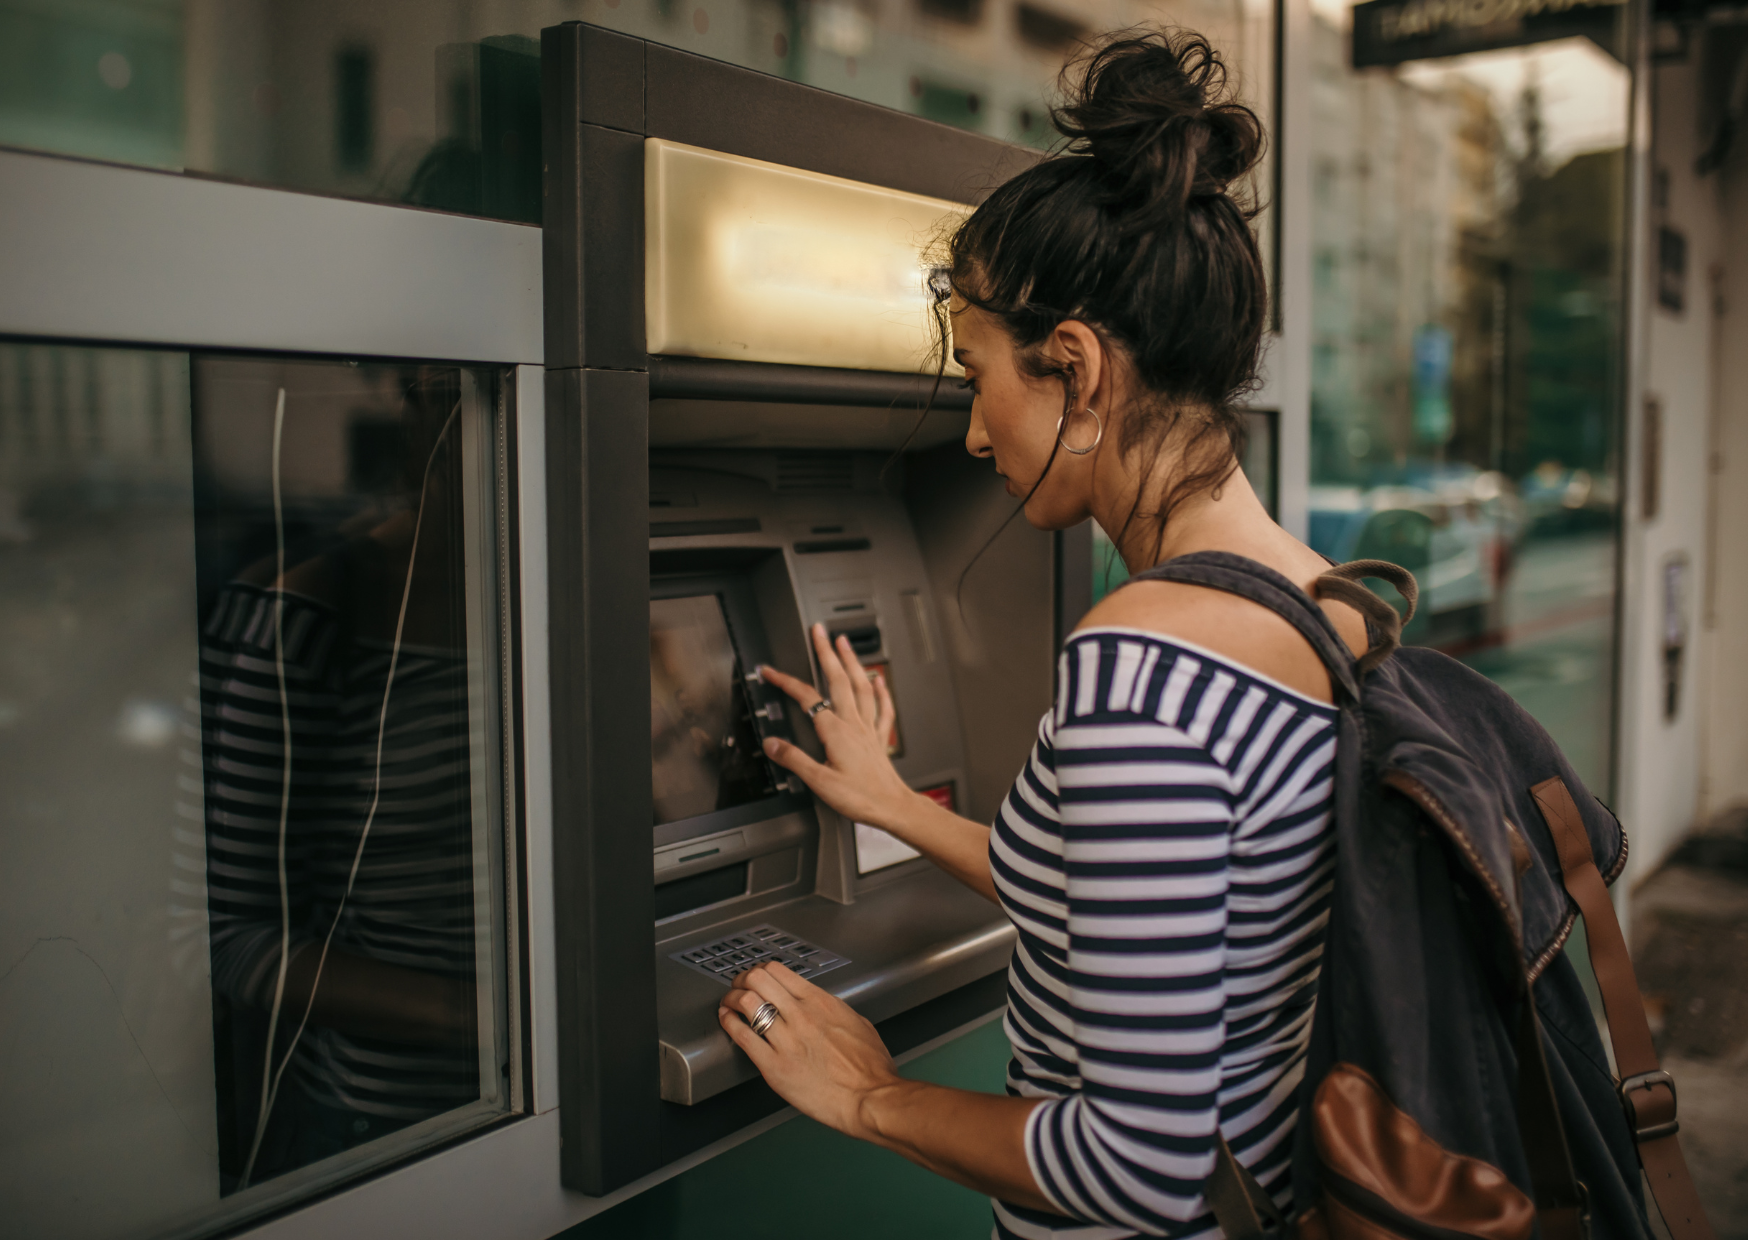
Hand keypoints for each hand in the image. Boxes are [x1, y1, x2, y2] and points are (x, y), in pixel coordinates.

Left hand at [718, 961, 902, 1139]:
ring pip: (746, 1002)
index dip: (760, 971)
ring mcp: (786, 1040)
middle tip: (737, 988)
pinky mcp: (774, 1066)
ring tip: (728, 1005)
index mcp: (820, 1002)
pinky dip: (729, 1024)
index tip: (755, 978)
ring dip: (731, 1000)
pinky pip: (742, 1036)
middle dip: (741, 980)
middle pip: (757, 979)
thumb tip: (822, 1010)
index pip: (778, 971)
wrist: (870, 1098)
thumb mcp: (858, 1023)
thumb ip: (834, 1011)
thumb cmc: (871, 1069)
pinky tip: (727, 1022)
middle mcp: (801, 1015)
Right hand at [759, 625, 921, 831]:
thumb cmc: (861, 797)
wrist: (892, 806)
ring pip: (860, 686)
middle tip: (819, 631)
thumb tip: (772, 744)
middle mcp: (854, 724)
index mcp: (836, 731)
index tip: (771, 671)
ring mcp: (869, 728)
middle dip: (826, 652)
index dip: (786, 681)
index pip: (807, 697)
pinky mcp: (880, 738)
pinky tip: (878, 680)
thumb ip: (794, 760)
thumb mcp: (819, 781)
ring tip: (844, 642)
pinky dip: (881, 690)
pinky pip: (882, 708)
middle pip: (838, 679)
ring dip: (852, 661)